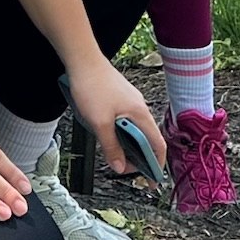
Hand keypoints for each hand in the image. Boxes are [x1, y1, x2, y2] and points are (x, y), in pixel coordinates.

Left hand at [64, 56, 167, 181]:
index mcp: (140, 114)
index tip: (151, 181)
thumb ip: (111, 146)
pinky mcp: (120, 96)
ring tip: (117, 155)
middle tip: (127, 170)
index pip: (158, 145)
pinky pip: (126, 119)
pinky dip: (122, 132)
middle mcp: (139, 107)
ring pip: (135, 129)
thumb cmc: (92, 85)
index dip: (156, 165)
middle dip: (140, 157)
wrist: (82, 58)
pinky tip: (109, 135)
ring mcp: (130, 101)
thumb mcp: (99, 123)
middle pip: (147, 138)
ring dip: (129, 145)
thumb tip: (119, 167)